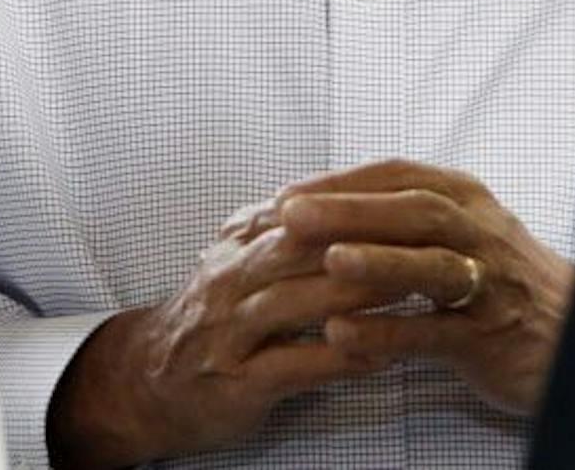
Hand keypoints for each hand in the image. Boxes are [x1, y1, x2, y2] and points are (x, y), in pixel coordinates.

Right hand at [47, 194, 393, 468]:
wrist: (146, 381)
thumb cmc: (214, 317)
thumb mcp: (243, 257)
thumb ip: (292, 228)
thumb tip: (358, 194)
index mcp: (242, 241)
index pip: (307, 209)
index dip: (362, 204)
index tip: (415, 202)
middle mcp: (233, 277)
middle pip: (306, 247)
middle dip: (369, 242)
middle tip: (428, 241)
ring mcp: (232, 329)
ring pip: (300, 301)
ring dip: (361, 296)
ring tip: (415, 292)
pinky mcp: (236, 380)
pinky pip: (294, 364)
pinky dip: (340, 358)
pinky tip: (381, 356)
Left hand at [277, 159, 574, 414]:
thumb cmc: (503, 280)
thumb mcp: (462, 229)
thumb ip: (407, 212)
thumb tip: (328, 198)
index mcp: (466, 197)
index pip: (398, 175)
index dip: (340, 181)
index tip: (287, 192)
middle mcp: (479, 231)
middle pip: (412, 209)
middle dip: (349, 209)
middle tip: (290, 215)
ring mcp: (489, 283)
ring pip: (430, 266)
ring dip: (378, 262)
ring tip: (329, 262)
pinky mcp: (490, 336)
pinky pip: (435, 333)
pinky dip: (389, 333)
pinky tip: (344, 336)